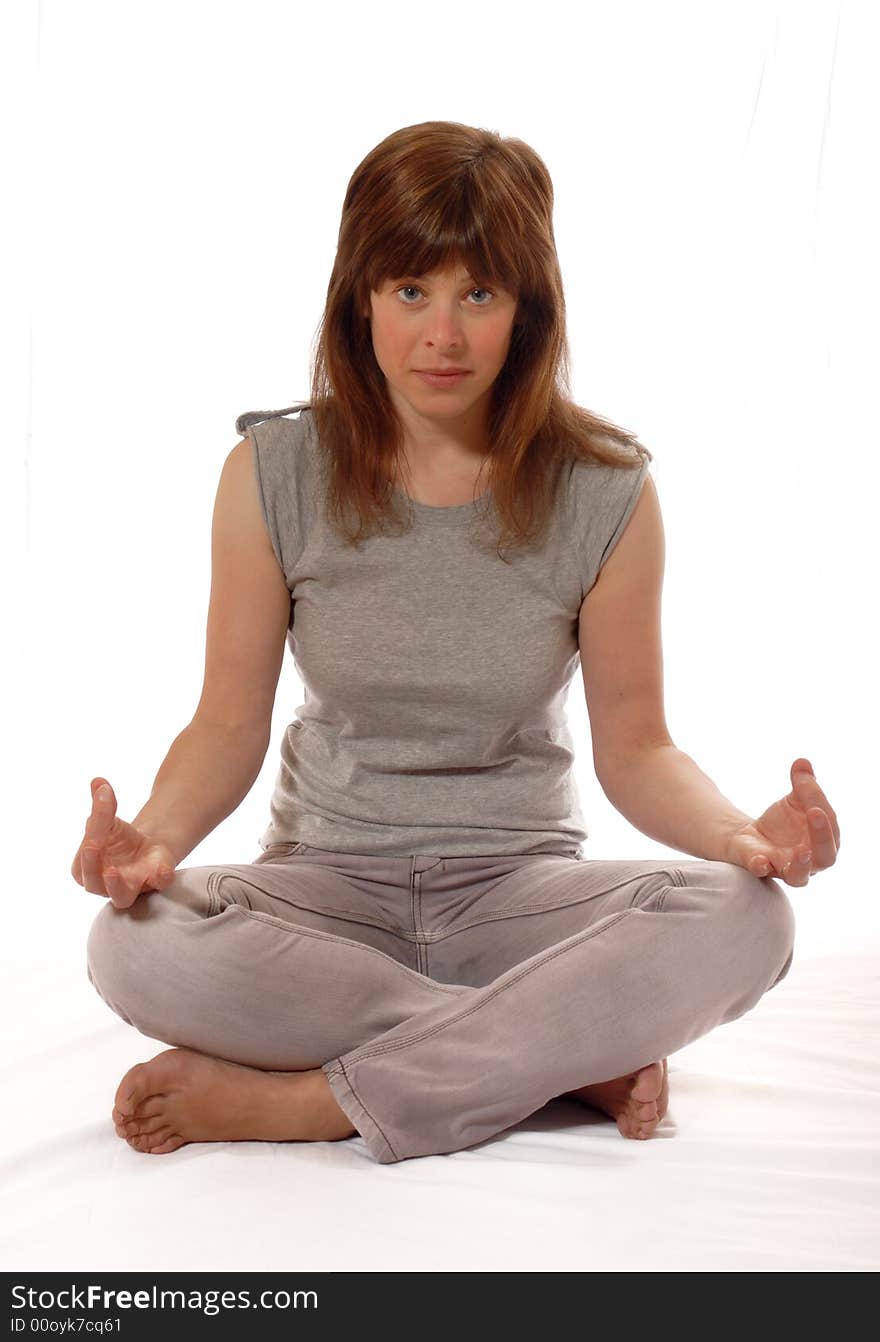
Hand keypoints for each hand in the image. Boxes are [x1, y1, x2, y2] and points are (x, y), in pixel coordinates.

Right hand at [71, 778, 177, 908]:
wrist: (147, 845)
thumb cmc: (119, 838)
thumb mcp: (108, 819)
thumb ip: (102, 804)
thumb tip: (98, 781)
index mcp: (86, 869)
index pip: (83, 859)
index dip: (87, 840)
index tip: (95, 820)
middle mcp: (104, 884)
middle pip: (92, 882)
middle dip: (91, 865)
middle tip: (93, 845)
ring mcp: (130, 886)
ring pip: (120, 897)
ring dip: (116, 887)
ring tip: (113, 873)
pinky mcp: (154, 882)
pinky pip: (158, 885)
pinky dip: (160, 878)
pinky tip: (161, 869)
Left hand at [723, 758, 839, 887]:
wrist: (750, 834)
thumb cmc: (783, 820)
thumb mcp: (794, 798)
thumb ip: (803, 782)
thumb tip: (803, 762)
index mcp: (824, 841)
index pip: (830, 826)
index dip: (821, 804)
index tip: (807, 786)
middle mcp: (810, 860)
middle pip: (825, 857)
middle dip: (822, 836)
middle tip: (815, 814)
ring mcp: (785, 868)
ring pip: (799, 877)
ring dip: (802, 864)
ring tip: (801, 851)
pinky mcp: (761, 867)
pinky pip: (762, 871)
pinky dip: (761, 866)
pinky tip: (760, 860)